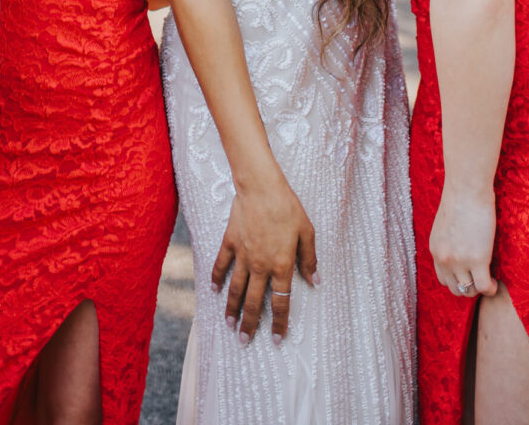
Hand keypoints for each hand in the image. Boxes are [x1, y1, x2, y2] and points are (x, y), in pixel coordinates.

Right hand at [211, 172, 316, 344]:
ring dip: (232, 309)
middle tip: (245, 341)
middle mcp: (261, 266)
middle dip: (250, 324)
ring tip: (230, 325)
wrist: (261, 187)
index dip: (280, 322)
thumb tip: (314, 281)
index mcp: (281, 265)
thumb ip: (309, 259)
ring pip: (236, 289)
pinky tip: (214, 290)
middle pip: (254, 302)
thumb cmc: (287, 207)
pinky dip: (216, 278)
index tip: (277, 338)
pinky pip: (221, 264)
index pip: (281, 302)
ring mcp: (243, 255)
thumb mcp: (307, 232)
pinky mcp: (230, 242)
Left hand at [429, 183, 497, 300]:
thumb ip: (449, 241)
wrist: (467, 188)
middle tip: (481, 278)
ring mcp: (459, 261)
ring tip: (489, 279)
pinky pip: (483, 287)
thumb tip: (460, 248)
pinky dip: (490, 288)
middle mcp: (443, 258)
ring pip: (468, 291)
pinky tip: (495, 281)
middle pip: (454, 288)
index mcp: (435, 249)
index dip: (458, 279)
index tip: (470, 274)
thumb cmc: (461, 199)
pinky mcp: (477, 259)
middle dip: (468, 286)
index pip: (443, 278)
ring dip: (479, 288)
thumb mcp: (446, 225)